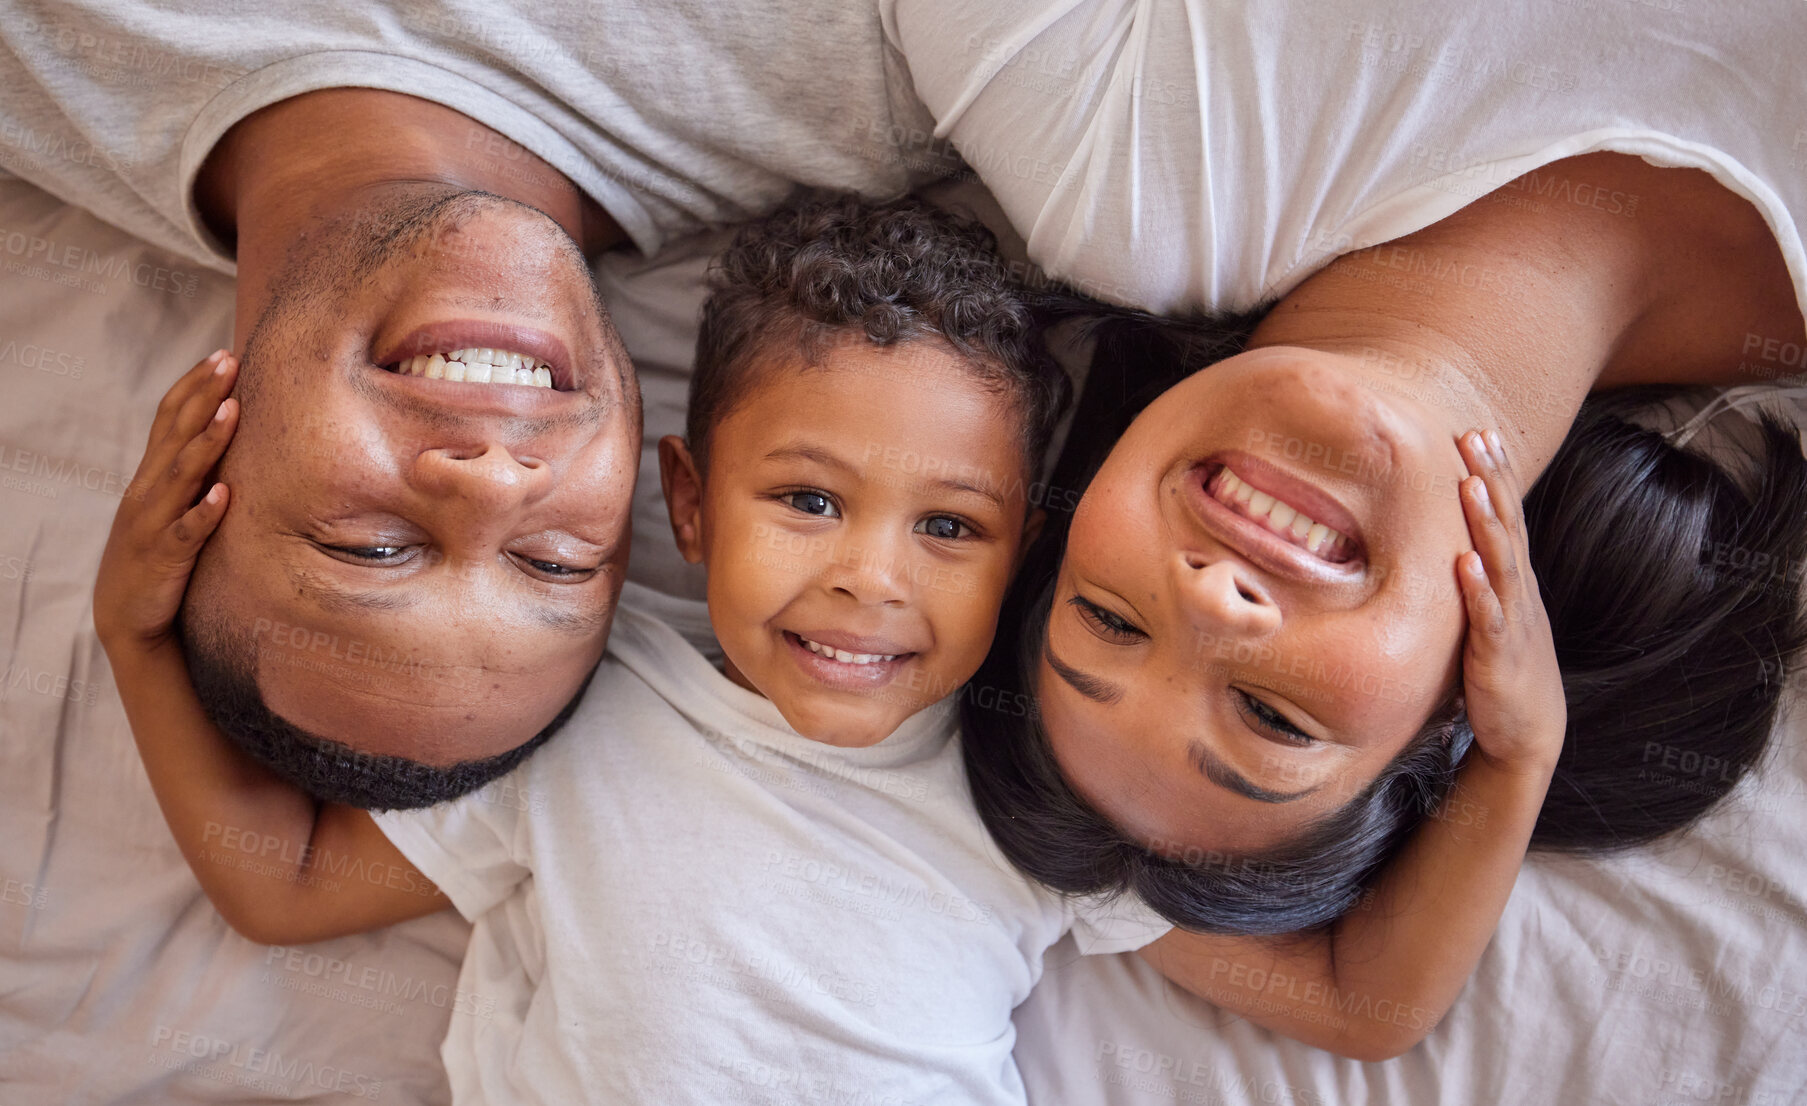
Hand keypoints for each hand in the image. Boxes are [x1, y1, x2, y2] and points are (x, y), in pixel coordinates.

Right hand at [93, 351, 238, 653]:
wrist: (125, 617)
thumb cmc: (157, 556)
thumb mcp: (168, 506)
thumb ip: (187, 472)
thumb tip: (221, 434)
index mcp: (151, 476)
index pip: (170, 418)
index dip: (194, 385)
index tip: (223, 354)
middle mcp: (149, 491)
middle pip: (177, 433)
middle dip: (204, 395)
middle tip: (231, 360)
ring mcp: (154, 523)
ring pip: (182, 475)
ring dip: (208, 442)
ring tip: (233, 410)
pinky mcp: (165, 557)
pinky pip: (187, 532)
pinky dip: (204, 511)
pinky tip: (223, 494)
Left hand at [1454, 429, 1565, 774]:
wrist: (1529, 733)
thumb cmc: (1504, 669)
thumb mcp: (1493, 614)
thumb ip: (1478, 578)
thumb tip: (1450, 539)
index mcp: (1514, 581)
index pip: (1508, 517)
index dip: (1496, 475)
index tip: (1480, 433)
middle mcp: (1518, 593)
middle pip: (1507, 526)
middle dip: (1492, 480)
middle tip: (1476, 436)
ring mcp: (1511, 622)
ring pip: (1499, 564)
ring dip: (1485, 523)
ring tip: (1469, 485)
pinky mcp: (1497, 656)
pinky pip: (1487, 619)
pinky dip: (1476, 591)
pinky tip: (1463, 565)